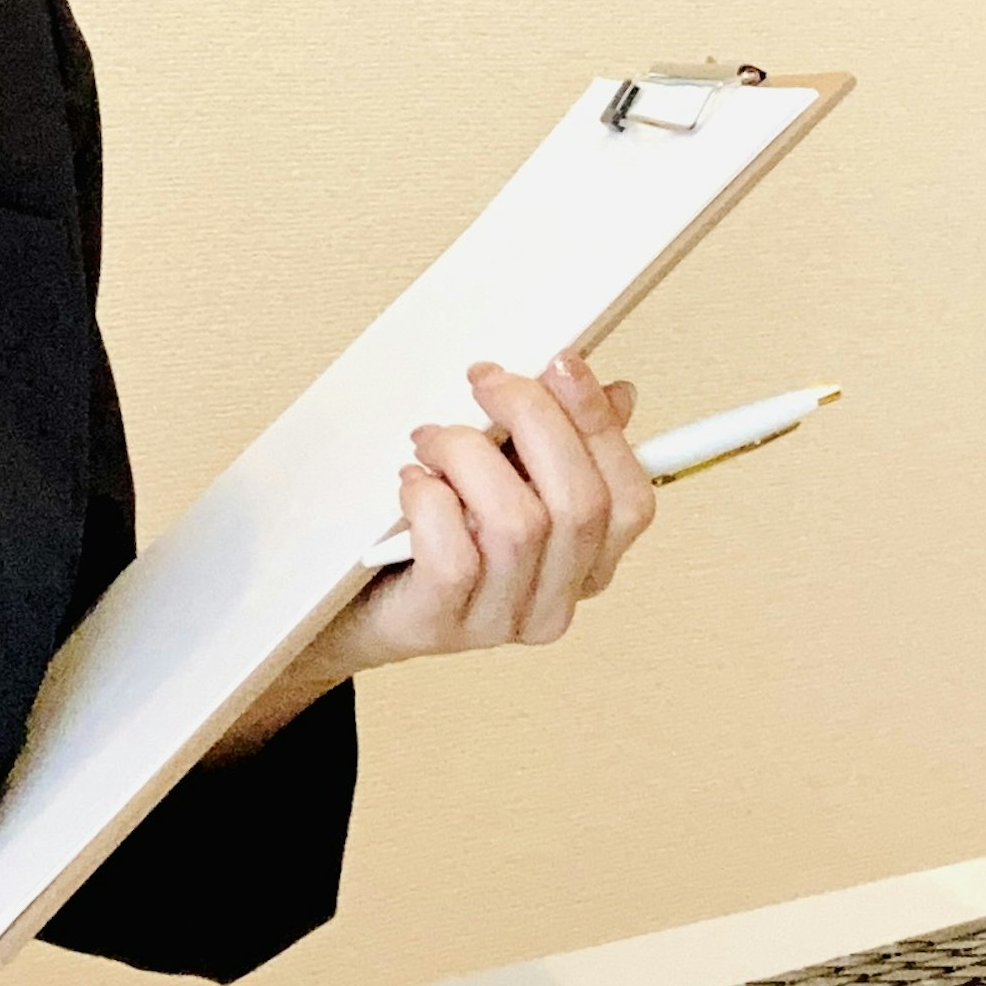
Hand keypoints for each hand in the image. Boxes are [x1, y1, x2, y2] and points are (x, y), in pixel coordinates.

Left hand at [213, 352, 651, 756]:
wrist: (355, 607)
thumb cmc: (435, 534)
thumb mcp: (506, 478)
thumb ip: (560, 442)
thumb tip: (618, 395)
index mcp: (588, 564)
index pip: (630, 499)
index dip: (600, 424)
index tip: (560, 361)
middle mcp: (556, 601)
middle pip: (580, 505)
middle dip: (532, 419)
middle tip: (484, 381)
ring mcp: (500, 622)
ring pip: (517, 524)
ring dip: (468, 457)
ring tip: (432, 440)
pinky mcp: (442, 624)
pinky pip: (455, 555)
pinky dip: (431, 502)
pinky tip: (413, 485)